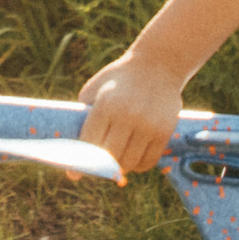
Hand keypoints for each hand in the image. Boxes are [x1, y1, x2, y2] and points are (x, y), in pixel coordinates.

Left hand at [76, 51, 184, 176]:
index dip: (80, 162)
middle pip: (109, 157)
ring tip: (116, 162)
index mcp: (106, 104)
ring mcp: (148, 125)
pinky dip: (138, 166)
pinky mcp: (164, 132)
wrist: (158, 64)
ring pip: (129, 163)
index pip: (90, 142)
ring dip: (120, 168)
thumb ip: (85, 114)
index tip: (73, 174)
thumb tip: (74, 145)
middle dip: (101, 166)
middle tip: (97, 169)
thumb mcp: (96, 87)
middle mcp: (127, 115)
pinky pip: (148, 162)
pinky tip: (133, 159)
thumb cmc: (120, 78)